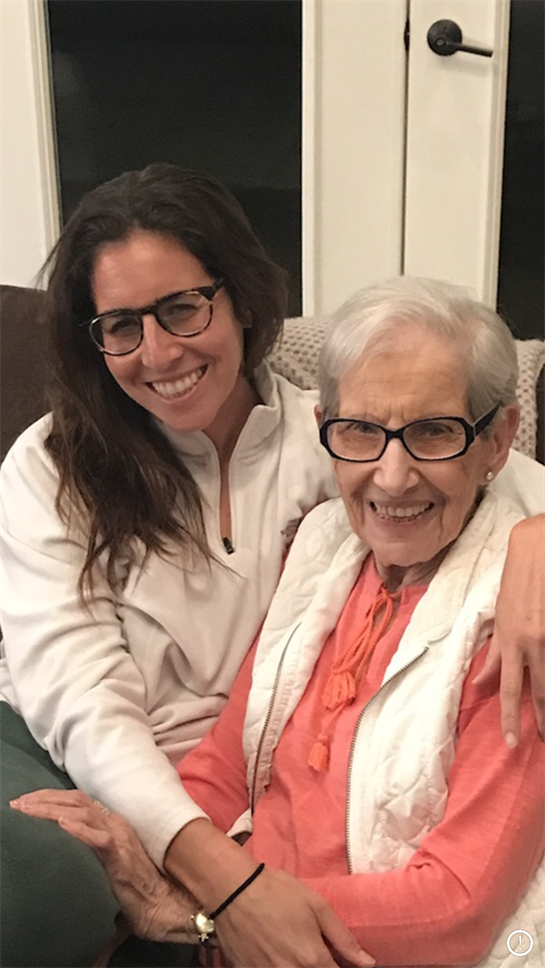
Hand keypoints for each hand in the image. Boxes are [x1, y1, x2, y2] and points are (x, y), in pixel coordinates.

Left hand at [10, 789, 197, 942]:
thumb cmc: (139, 890)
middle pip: (75, 801)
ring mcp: (119, 837)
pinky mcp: (120, 856)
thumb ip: (93, 853)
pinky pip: (98, 838)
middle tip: (19, 803)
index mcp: (113, 824)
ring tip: (28, 810)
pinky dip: (79, 829)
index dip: (51, 797)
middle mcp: (115, 824)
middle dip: (44, 798)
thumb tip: (70, 858)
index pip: (78, 801)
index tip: (27, 801)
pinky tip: (61, 825)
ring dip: (51, 810)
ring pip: (81, 813)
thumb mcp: (110, 865)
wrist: (166, 905)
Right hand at [212, 866, 373, 967]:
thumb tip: (367, 963)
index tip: (343, 961)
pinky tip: (278, 952)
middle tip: (315, 951)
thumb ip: (342, 937)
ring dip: (301, 967)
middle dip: (321, 967)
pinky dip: (280, 966)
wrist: (233, 890)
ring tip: (297, 950)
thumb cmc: (277, 892)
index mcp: (312, 959)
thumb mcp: (316, 906)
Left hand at [473, 514, 544, 744]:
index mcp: (510, 638)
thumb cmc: (517, 581)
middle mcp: (532, 640)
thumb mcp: (501, 617)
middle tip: (543, 741)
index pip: (509, 687)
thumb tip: (480, 683)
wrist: (539, 549)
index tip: (510, 741)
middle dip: (543, 720)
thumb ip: (494, 653)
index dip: (509, 716)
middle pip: (540, 691)